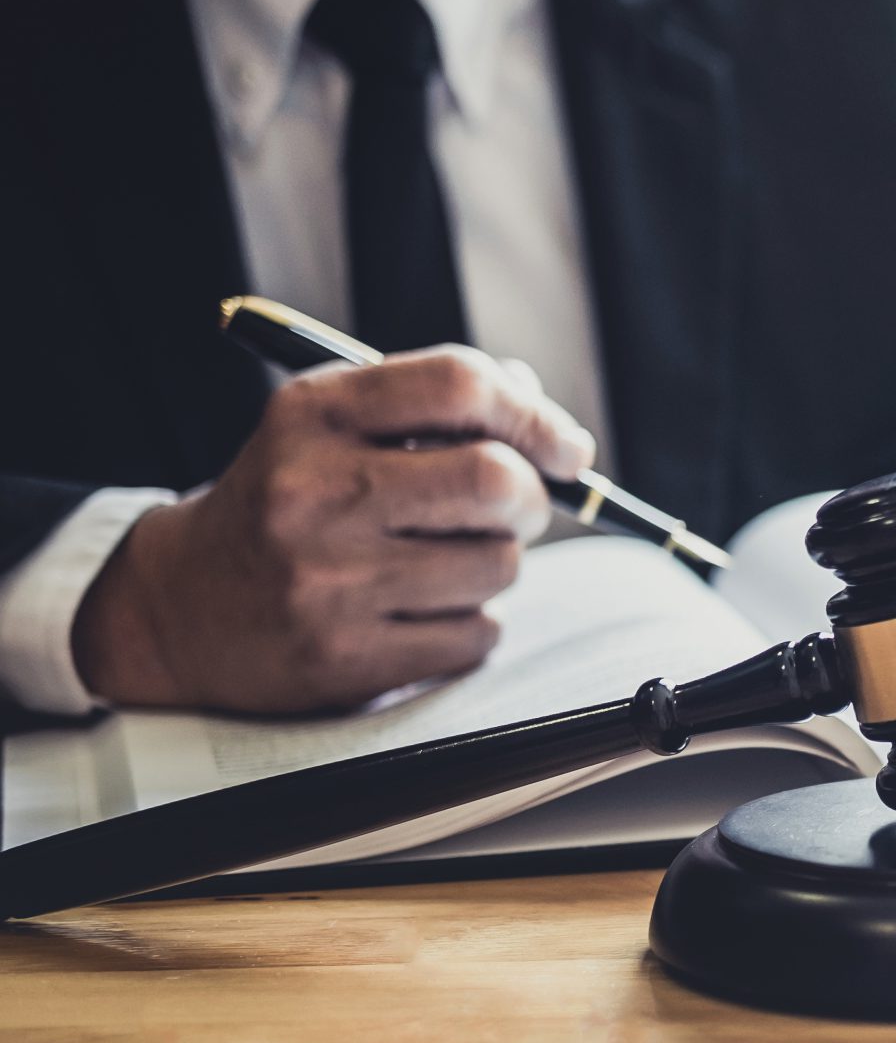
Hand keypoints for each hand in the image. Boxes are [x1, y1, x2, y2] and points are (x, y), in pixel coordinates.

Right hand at [72, 347, 594, 713]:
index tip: (568, 448)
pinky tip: (417, 612)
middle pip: (495, 480)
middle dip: (531, 496)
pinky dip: (471, 624)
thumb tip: (542, 409)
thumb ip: (431, 405)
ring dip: (495, 563)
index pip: (458, 384)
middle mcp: (314, 492)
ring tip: (442, 562)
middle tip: (517, 508)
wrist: (181, 608)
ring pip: (497, 564)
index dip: (535, 415)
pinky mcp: (347, 658)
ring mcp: (328, 581)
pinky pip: (476, 634)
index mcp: (312, 415)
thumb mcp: (329, 429)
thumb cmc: (286, 504)